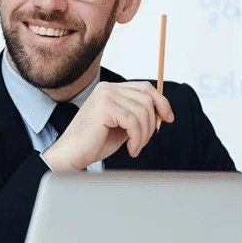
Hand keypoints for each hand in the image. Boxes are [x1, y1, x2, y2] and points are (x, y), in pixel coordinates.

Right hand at [41, 81, 173, 171]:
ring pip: (143, 112)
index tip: (169, 118)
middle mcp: (107, 88)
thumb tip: (164, 112)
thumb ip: (137, 114)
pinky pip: (134, 122)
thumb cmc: (95, 142)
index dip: (161, 102)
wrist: (72, 154)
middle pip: (147, 99)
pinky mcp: (105, 107)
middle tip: (142, 142)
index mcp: (110, 89)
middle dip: (152, 124)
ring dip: (144, 134)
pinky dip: (137, 139)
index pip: (145, 88)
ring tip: (134, 147)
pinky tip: (130, 149)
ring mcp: (105, 96)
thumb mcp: (122, 125)